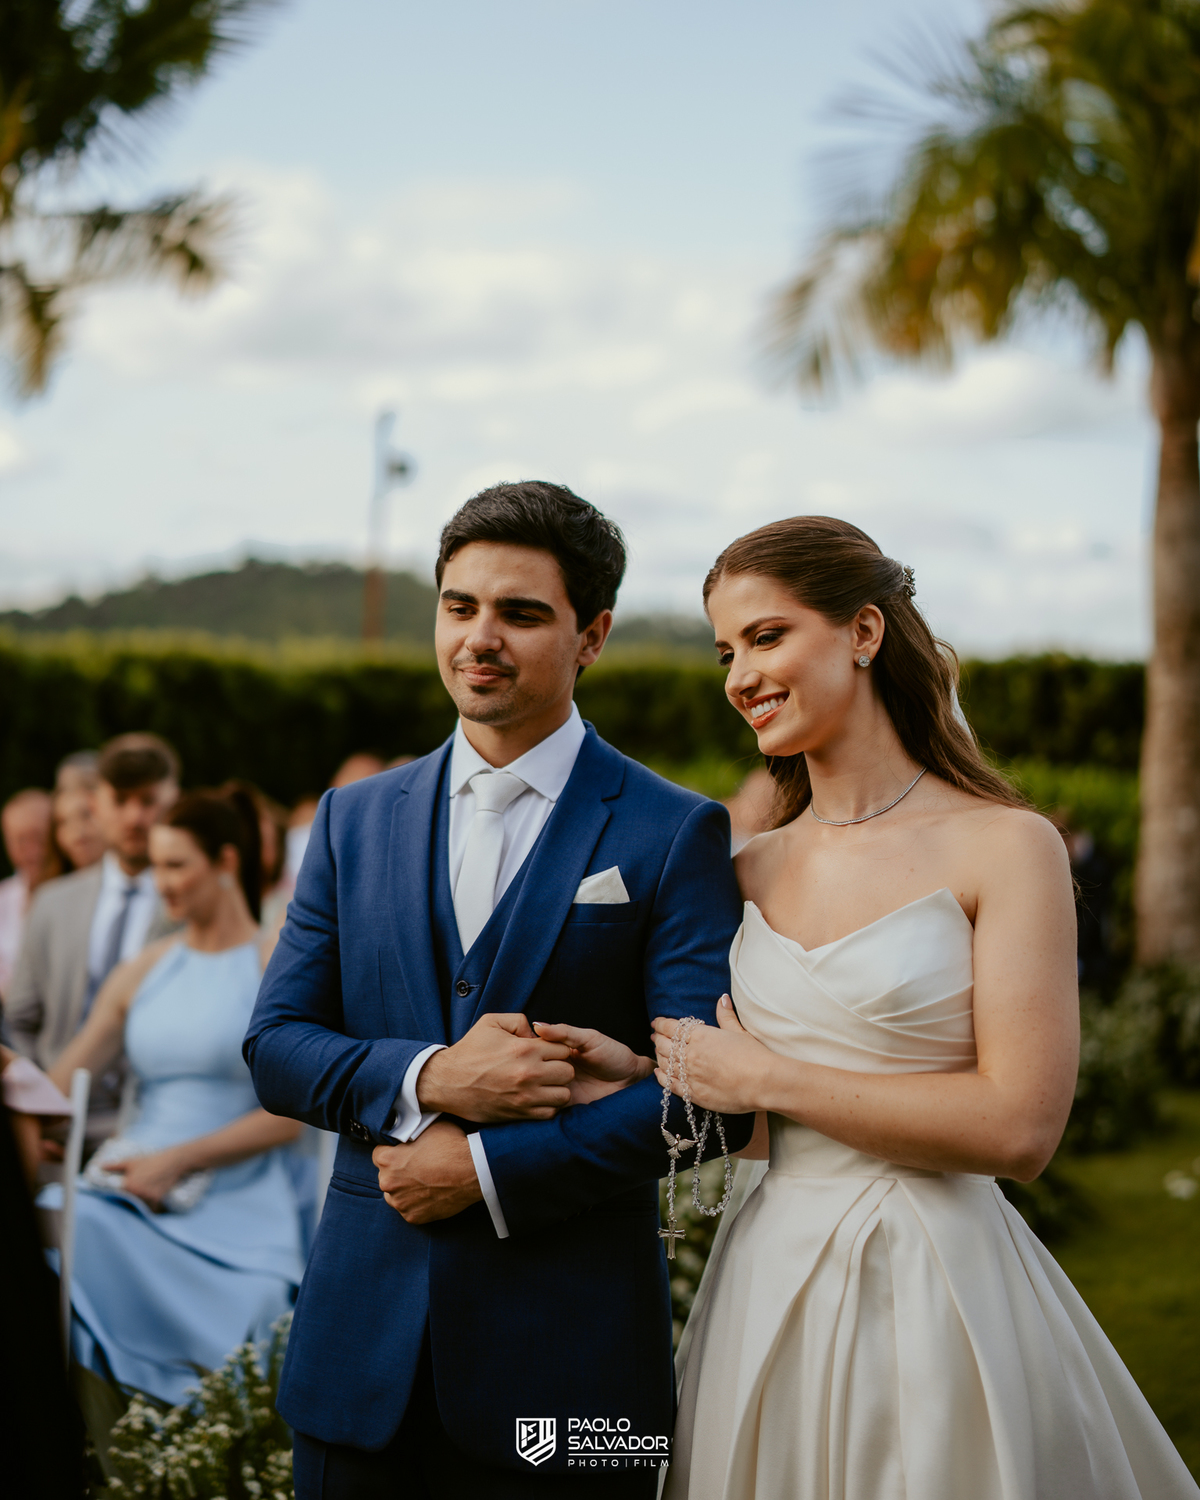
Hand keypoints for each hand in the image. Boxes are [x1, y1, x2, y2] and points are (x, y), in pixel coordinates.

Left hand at [109, 1147, 189, 1210]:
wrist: (172, 1162)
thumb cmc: (150, 1161)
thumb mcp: (131, 1162)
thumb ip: (114, 1166)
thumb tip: (99, 1166)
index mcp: (128, 1185)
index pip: (117, 1196)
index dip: (115, 1198)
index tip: (114, 1199)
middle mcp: (137, 1193)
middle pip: (127, 1203)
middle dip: (126, 1203)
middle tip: (125, 1202)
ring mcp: (147, 1197)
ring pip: (138, 1207)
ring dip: (137, 1206)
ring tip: (136, 1203)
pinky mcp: (156, 1199)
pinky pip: (149, 1208)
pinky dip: (147, 1208)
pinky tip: (146, 1205)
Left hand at [372, 1121, 481, 1223]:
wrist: (473, 1171)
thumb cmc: (451, 1146)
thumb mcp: (427, 1127)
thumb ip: (409, 1131)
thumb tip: (406, 1128)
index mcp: (387, 1159)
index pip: (378, 1154)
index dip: (392, 1151)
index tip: (404, 1151)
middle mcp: (388, 1182)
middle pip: (386, 1175)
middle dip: (398, 1171)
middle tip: (418, 1166)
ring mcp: (400, 1202)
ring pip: (395, 1194)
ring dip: (405, 1189)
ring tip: (425, 1181)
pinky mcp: (413, 1217)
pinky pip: (409, 1209)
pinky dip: (417, 1203)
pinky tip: (430, 1193)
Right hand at [416, 1013, 573, 1121]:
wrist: (447, 1082)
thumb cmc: (469, 1051)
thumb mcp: (491, 1022)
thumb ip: (519, 1020)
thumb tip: (537, 1032)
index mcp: (525, 1049)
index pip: (564, 1049)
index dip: (557, 1049)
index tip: (547, 1052)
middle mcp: (529, 1073)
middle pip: (568, 1072)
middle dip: (560, 1068)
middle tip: (547, 1068)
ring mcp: (526, 1096)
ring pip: (563, 1094)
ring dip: (557, 1089)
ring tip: (545, 1084)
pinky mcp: (520, 1113)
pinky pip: (550, 1112)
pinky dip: (548, 1106)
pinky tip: (537, 1097)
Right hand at [531, 1023, 653, 1104]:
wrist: (630, 1081)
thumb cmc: (613, 1054)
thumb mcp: (589, 1038)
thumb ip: (564, 1032)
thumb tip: (537, 1026)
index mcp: (556, 1050)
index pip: (532, 1049)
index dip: (532, 1050)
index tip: (541, 1052)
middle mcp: (552, 1069)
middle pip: (531, 1071)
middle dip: (541, 1071)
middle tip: (566, 1068)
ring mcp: (556, 1088)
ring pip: (536, 1090)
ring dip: (548, 1087)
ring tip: (571, 1081)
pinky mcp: (562, 1105)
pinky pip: (546, 1107)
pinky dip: (549, 1103)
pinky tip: (564, 1095)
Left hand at [652, 997, 772, 1114]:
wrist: (763, 1082)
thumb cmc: (754, 1055)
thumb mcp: (739, 1031)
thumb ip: (726, 1015)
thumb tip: (722, 998)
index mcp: (700, 1036)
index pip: (672, 1028)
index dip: (661, 1024)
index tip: (657, 1023)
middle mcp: (691, 1054)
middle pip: (664, 1045)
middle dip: (657, 1039)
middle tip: (655, 1037)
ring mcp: (691, 1075)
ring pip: (665, 1064)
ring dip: (658, 1056)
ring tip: (657, 1052)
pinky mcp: (694, 1094)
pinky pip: (670, 1084)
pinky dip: (661, 1077)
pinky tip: (659, 1073)